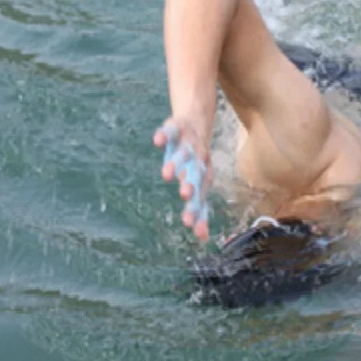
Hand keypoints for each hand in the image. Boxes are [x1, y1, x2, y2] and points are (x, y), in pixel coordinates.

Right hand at [154, 118, 212, 241]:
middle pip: (196, 174)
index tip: (190, 226)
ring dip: (177, 162)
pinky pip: (172, 130)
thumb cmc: (194, 162)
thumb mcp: (197, 185)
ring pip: (184, 153)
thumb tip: (204, 238)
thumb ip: (198, 209)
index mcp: (202, 178)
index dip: (196, 209)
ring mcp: (188, 144)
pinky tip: (157, 141)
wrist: (197, 122)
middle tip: (185, 196)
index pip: (201, 197)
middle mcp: (198, 161)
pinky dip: (165, 134)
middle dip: (190, 185)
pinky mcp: (178, 127)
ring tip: (167, 175)